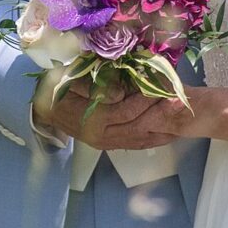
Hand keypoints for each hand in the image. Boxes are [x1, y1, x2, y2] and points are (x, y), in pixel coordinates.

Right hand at [35, 73, 171, 149]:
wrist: (45, 110)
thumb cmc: (58, 90)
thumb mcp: (70, 82)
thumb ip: (94, 87)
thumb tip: (120, 94)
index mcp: (92, 121)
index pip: (124, 112)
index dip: (143, 101)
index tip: (161, 89)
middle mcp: (102, 137)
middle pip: (137, 128)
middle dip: (160, 115)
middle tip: (180, 102)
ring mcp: (107, 143)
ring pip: (140, 139)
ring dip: (162, 129)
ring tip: (181, 116)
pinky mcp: (111, 145)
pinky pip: (136, 144)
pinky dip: (154, 140)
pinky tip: (170, 133)